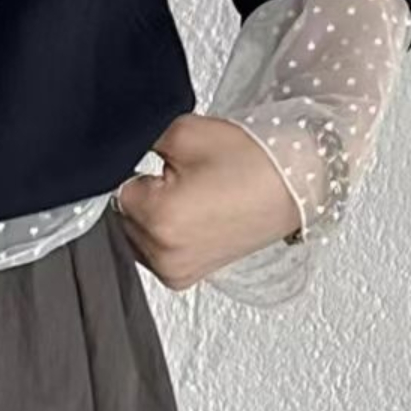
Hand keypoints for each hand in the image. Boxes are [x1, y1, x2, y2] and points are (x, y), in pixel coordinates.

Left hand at [112, 113, 300, 290]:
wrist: (297, 183)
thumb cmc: (254, 160)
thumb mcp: (183, 132)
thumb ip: (136, 140)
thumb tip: (113, 151)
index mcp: (159, 218)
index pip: (113, 188)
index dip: (135, 169)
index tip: (164, 165)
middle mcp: (163, 255)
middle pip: (122, 217)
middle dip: (143, 195)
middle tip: (183, 178)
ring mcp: (174, 272)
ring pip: (135, 236)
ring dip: (151, 216)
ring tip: (193, 197)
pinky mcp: (185, 278)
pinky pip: (154, 252)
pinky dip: (165, 233)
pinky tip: (194, 216)